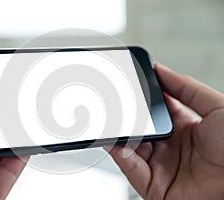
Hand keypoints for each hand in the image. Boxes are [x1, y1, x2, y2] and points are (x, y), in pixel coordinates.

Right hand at [108, 63, 223, 198]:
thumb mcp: (217, 108)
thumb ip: (187, 87)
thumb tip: (160, 70)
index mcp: (186, 129)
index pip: (156, 110)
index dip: (143, 98)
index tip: (131, 84)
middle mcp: (171, 147)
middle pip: (140, 128)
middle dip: (127, 116)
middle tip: (117, 103)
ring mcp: (161, 167)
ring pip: (131, 148)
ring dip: (119, 135)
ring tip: (110, 120)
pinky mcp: (154, 187)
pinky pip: (131, 169)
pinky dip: (119, 155)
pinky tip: (115, 141)